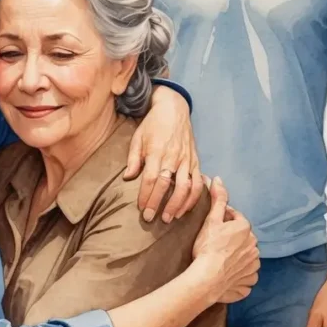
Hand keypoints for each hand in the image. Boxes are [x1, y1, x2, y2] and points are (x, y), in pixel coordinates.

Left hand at [124, 86, 202, 223]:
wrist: (174, 108)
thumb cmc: (153, 124)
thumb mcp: (138, 138)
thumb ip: (133, 159)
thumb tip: (127, 178)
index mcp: (157, 151)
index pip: (151, 178)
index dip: (146, 195)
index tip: (141, 208)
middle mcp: (174, 156)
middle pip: (168, 185)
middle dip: (159, 204)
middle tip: (151, 218)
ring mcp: (187, 159)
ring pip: (186, 186)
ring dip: (178, 204)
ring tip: (169, 217)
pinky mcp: (196, 161)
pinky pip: (198, 182)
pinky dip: (194, 197)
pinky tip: (186, 208)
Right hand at [192, 177, 259, 304]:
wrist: (207, 277)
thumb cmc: (207, 247)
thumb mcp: (211, 220)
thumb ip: (218, 199)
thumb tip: (218, 179)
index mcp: (245, 229)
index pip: (236, 218)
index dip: (224, 220)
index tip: (214, 225)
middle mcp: (254, 246)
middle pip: (243, 238)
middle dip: (233, 238)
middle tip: (216, 243)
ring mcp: (253, 265)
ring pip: (247, 256)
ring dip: (239, 257)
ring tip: (222, 259)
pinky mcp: (249, 280)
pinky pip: (247, 276)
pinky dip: (240, 274)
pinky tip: (229, 274)